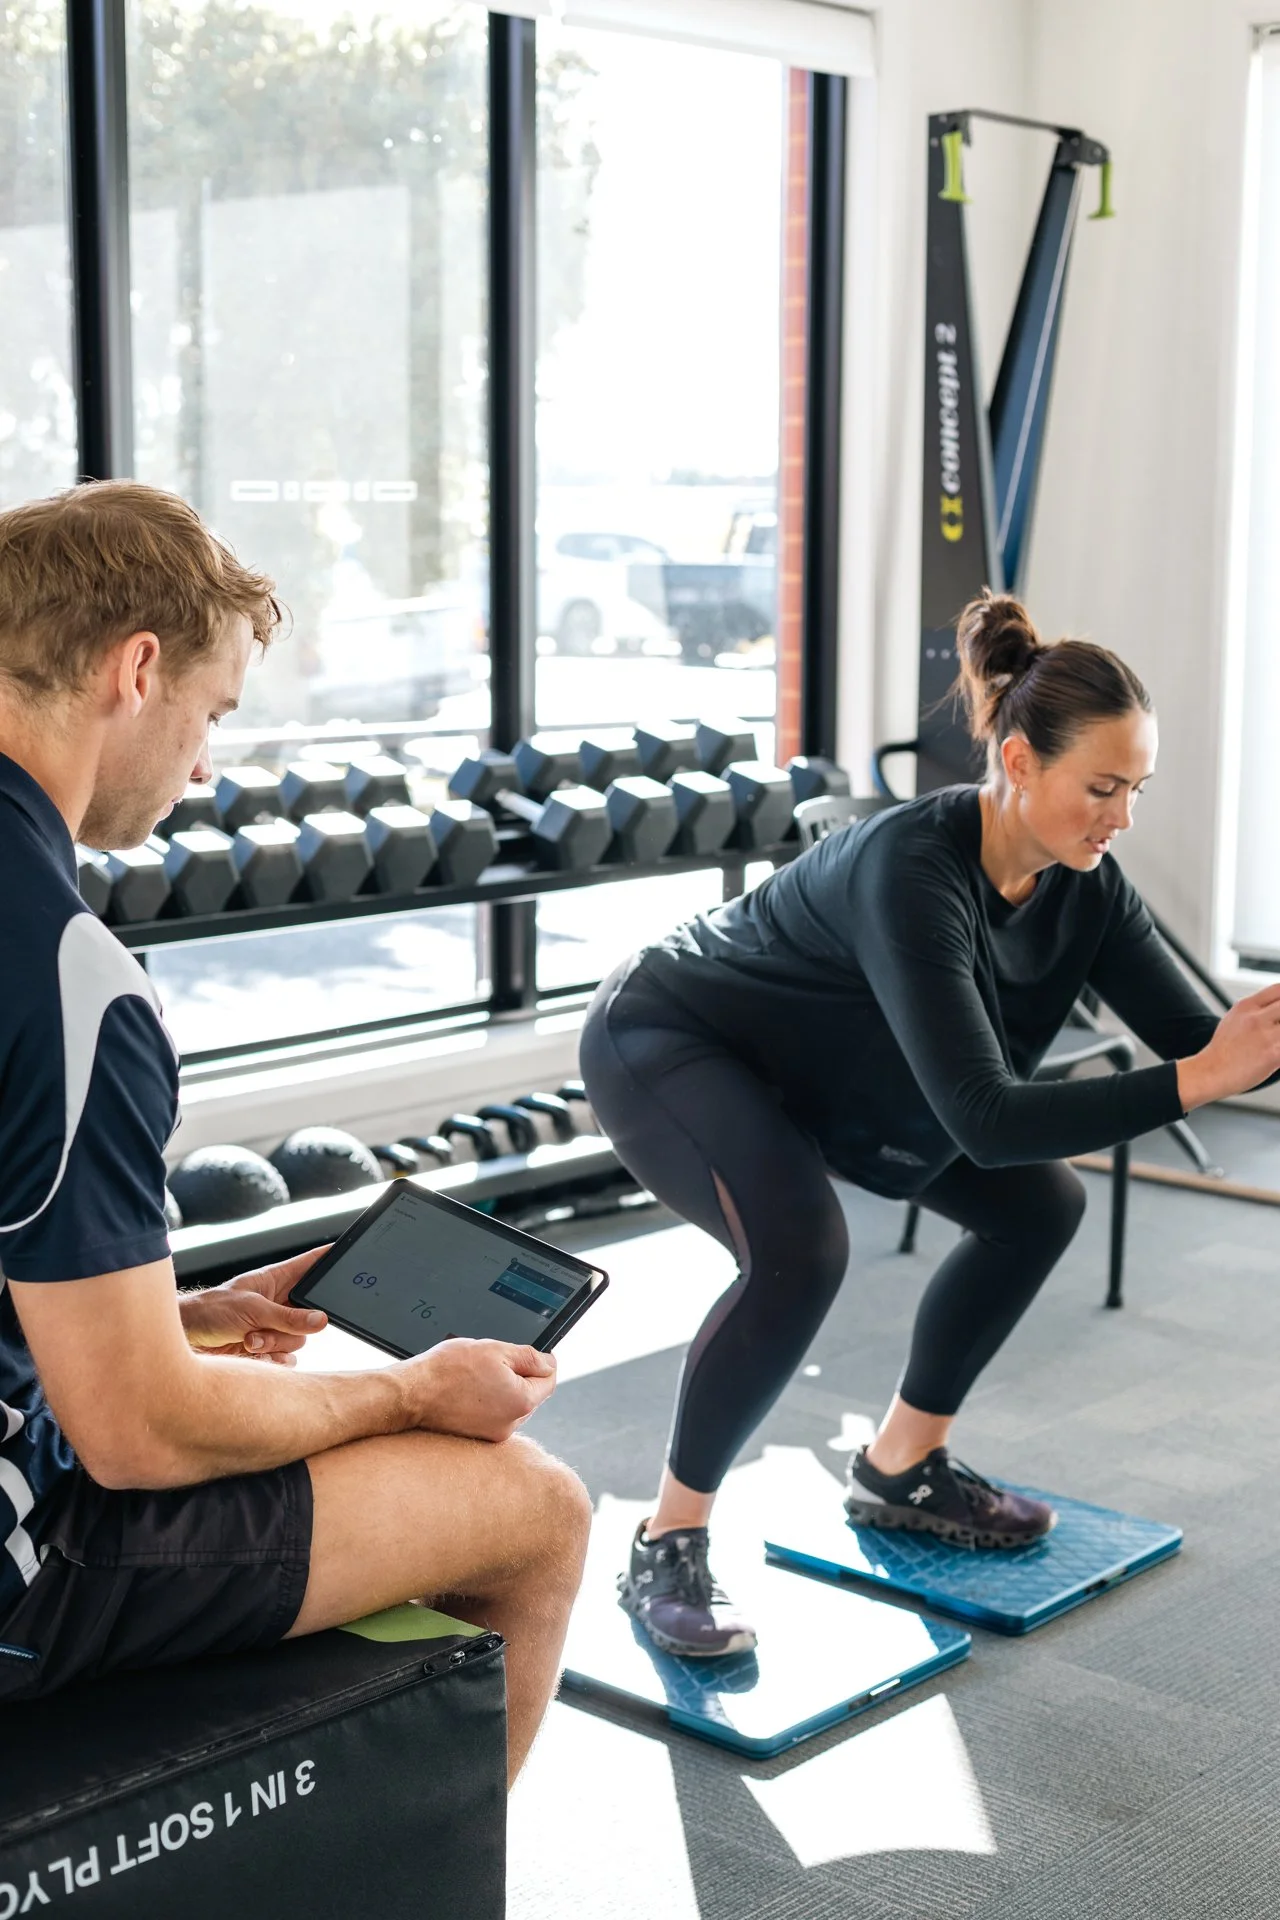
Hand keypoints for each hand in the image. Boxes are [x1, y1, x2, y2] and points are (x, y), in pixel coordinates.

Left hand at [179, 1246, 329, 1365]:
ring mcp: (272, 1326)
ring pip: (298, 1340)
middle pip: (310, 1314)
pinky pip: (287, 1360)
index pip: (310, 1264)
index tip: (347, 1253)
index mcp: (275, 1280)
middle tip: (272, 1324)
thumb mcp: (252, 1310)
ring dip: (274, 1344)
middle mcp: (277, 1302)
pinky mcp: (265, 1349)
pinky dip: (272, 1361)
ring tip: (248, 1340)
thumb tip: (322, 1320)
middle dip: (291, 1324)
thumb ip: (289, 1317)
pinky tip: (252, 1354)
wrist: (184, 1343)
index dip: (328, 1259)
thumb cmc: (210, 1312)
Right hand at [400, 1338, 556, 1442]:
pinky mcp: (478, 1436)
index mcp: (521, 1401)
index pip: (549, 1380)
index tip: (530, 1354)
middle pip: (531, 1394)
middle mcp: (511, 1424)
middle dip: (520, 1375)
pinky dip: (489, 1401)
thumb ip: (529, 1357)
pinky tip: (470, 1390)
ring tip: (477, 1376)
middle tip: (494, 1361)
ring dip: (504, 1389)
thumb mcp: (495, 1350)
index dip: (543, 1362)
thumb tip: (549, 1363)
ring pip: (513, 1405)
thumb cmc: (449, 1370)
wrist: (412, 1393)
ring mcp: (494, 1434)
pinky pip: (495, 1415)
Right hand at [1178, 982, 1279, 1109]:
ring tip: (1275, 1040)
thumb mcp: (1233, 1019)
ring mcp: (1265, 1036)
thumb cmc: (1223, 1050)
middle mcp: (1256, 1018)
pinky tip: (1275, 1054)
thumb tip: (1276, 1007)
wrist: (1210, 1073)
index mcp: (1246, 1006)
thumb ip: (1255, 1010)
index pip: (1278, 989)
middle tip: (1276, 1028)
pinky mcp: (1273, 1055)